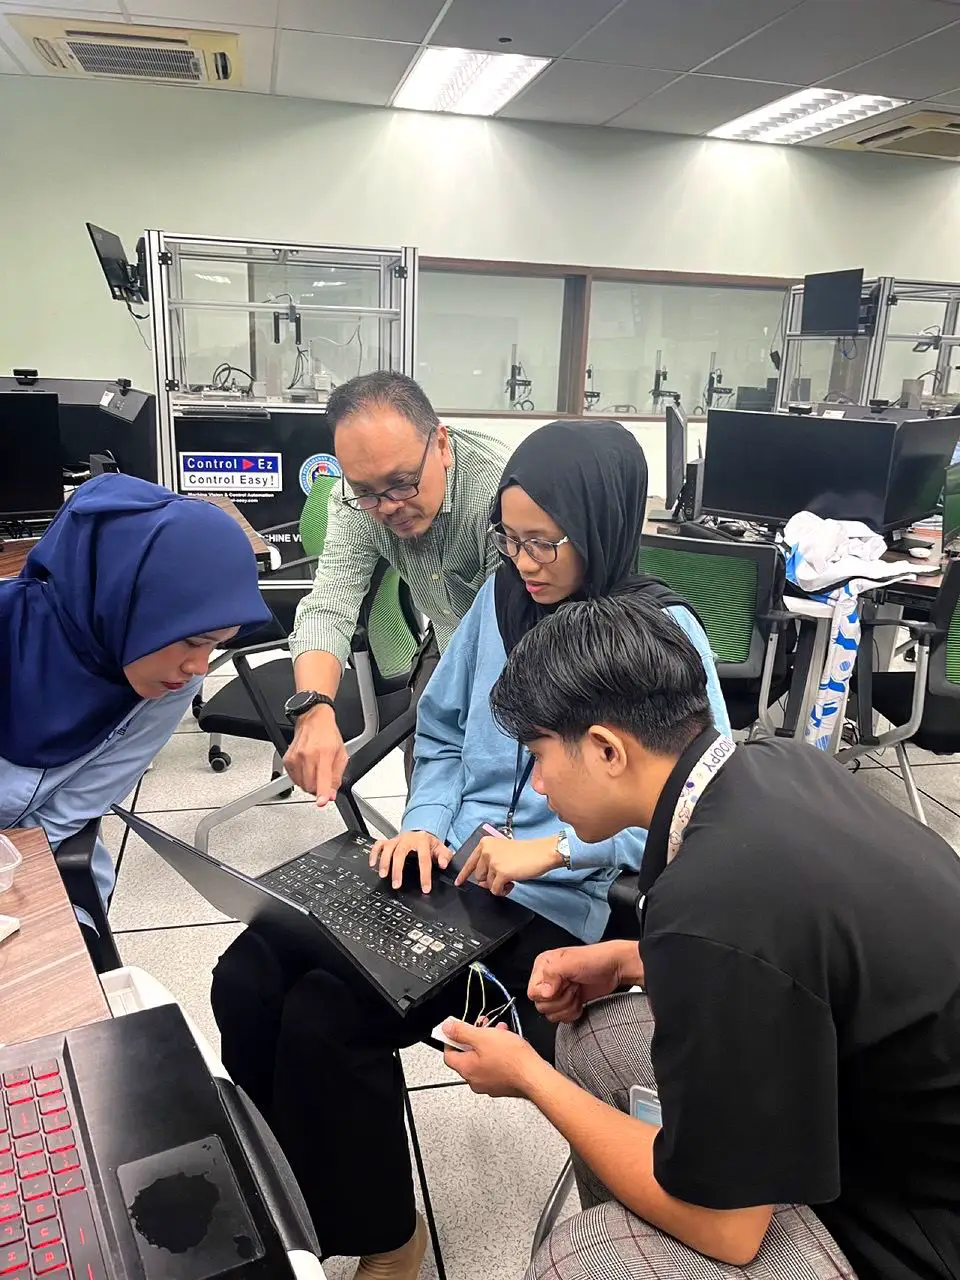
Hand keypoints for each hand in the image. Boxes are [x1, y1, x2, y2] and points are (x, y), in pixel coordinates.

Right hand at [282, 705, 346, 806]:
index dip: (322, 793)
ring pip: (302, 785)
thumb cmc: (328, 735)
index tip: (322, 802)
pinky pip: (294, 779)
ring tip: (316, 769)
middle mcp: (307, 755)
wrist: (314, 719)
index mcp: (323, 753)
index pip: (322, 778)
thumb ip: (337, 777)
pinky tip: (307, 768)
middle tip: (324, 779)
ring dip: (310, 783)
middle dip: (318, 788)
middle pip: (311, 786)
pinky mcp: (287, 760)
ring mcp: (295, 758)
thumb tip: (331, 794)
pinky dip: (302, 778)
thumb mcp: (341, 755)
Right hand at [369, 830, 452, 892]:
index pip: (423, 860)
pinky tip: (372, 864)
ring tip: (383, 875)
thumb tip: (443, 864)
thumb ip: (445, 856)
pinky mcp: (389, 841)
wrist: (421, 833)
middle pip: (400, 853)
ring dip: (384, 862)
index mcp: (422, 841)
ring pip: (388, 849)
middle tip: (397, 885)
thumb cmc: (430, 844)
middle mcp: (408, 839)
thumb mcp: (441, 848)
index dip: (425, 875)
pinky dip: (374, 854)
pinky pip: (378, 845)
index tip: (425, 888)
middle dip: (397, 870)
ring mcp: (397, 840)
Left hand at [441, 1019, 546, 1097]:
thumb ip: (461, 1031)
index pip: (448, 1055)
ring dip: (488, 1044)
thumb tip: (446, 1028)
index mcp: (466, 1068)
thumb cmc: (511, 1059)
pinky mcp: (502, 1085)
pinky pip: (494, 1067)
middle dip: (474, 1038)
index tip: (457, 1030)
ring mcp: (488, 1085)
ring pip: (482, 1060)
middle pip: (466, 1056)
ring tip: (499, 1033)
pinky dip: (497, 1055)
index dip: (451, 1040)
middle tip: (483, 1027)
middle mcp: (474, 1080)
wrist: (534, 1076)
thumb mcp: (483, 1037)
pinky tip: (508, 1045)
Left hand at [455, 836, 560, 894]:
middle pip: (478, 876)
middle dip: (490, 880)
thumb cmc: (526, 852)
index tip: (458, 882)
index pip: (470, 862)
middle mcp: (486, 851)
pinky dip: (503, 890)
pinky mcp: (501, 873)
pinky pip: (495, 890)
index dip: (464, 874)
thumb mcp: (503, 852)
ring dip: (498, 885)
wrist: (541, 852)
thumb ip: (489, 863)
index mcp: (485, 843)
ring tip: (510, 879)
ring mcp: (493, 862)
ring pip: (487, 884)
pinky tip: (512, 883)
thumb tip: (482, 882)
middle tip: (503, 877)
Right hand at [528, 940, 643, 1023]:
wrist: (614, 969)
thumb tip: (544, 992)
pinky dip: (572, 1012)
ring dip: (568, 1006)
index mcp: (543, 966)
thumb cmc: (595, 960)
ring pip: (551, 1014)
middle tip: (573, 986)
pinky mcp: (567, 1003)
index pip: (533, 992)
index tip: (563, 984)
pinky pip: (561, 1018)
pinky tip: (580, 1000)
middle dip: (561, 999)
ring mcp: (558, 992)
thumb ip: (552, 973)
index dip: (549, 993)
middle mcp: (547, 979)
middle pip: (541, 1005)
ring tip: (577, 992)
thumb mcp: (570, 961)